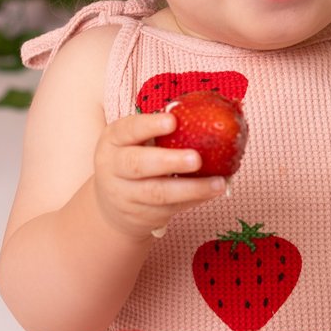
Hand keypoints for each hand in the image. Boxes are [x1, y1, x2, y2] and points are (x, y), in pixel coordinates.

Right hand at [90, 110, 228, 240]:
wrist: (111, 205)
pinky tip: (212, 192)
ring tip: (218, 184)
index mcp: (113, 140)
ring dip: (191, 189)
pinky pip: (171, 207)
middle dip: (169, 161)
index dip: (149, 125)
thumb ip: (162, 130)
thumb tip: (212, 115)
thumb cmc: (134, 159)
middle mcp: (113, 167)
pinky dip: (194, 199)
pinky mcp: (141, 215)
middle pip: (138, 164)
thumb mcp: (135, 141)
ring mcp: (126, 194)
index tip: (173, 121)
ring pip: (158, 193)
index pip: (128, 130)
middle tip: (196, 158)